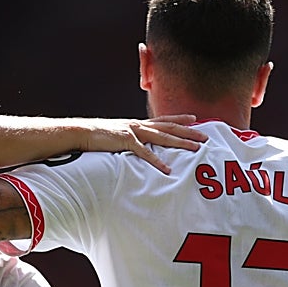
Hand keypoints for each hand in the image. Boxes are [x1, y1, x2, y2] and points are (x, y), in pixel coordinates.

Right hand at [80, 115, 206, 173]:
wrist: (82, 132)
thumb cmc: (98, 136)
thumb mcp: (118, 134)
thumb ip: (130, 139)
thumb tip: (137, 145)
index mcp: (138, 124)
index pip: (164, 120)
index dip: (180, 118)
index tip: (194, 118)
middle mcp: (139, 125)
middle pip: (170, 127)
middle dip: (189, 131)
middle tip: (205, 136)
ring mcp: (134, 132)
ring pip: (163, 137)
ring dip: (181, 143)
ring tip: (196, 148)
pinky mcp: (126, 142)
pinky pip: (145, 153)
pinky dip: (157, 161)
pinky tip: (167, 168)